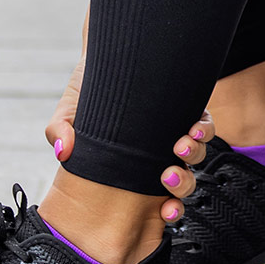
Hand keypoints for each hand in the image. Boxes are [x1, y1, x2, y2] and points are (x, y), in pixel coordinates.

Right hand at [45, 53, 212, 222]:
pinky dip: (203, 130)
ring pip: (197, 155)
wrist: (105, 53)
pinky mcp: (187, 107)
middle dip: (182, 184)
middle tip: (168, 176)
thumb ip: (60, 132)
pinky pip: (204, 126)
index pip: (160, 199)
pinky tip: (192, 128)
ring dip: (193, 155)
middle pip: (184, 181)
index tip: (166, 210)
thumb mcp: (67, 111)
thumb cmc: (86, 89)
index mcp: (135, 167)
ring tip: (180, 146)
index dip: (171, 210)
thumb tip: (61, 151)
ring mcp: (175, 131)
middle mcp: (159, 153)